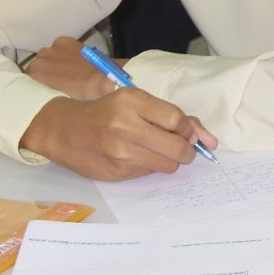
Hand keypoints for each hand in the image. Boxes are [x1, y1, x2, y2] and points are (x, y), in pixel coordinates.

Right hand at [19, 90, 217, 180]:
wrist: (65, 130)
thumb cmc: (105, 112)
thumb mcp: (134, 102)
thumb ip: (171, 116)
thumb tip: (209, 140)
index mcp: (131, 101)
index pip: (177, 120)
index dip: (187, 129)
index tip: (181, 130)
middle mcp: (125, 126)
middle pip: (178, 147)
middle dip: (186, 150)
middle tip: (179, 147)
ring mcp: (120, 151)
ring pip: (167, 164)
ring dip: (169, 160)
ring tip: (155, 150)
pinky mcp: (116, 171)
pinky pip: (149, 173)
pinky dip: (150, 166)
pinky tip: (136, 157)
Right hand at [25, 36, 117, 100]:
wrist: (104, 80)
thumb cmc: (81, 98)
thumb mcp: (58, 103)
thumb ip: (47, 96)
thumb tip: (47, 98)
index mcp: (34, 75)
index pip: (29, 81)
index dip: (39, 87)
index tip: (48, 92)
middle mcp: (39, 58)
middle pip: (38, 67)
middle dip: (46, 74)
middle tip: (60, 84)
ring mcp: (52, 48)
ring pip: (48, 57)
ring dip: (55, 63)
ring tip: (69, 72)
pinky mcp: (64, 41)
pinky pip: (59, 48)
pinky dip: (64, 53)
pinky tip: (75, 61)